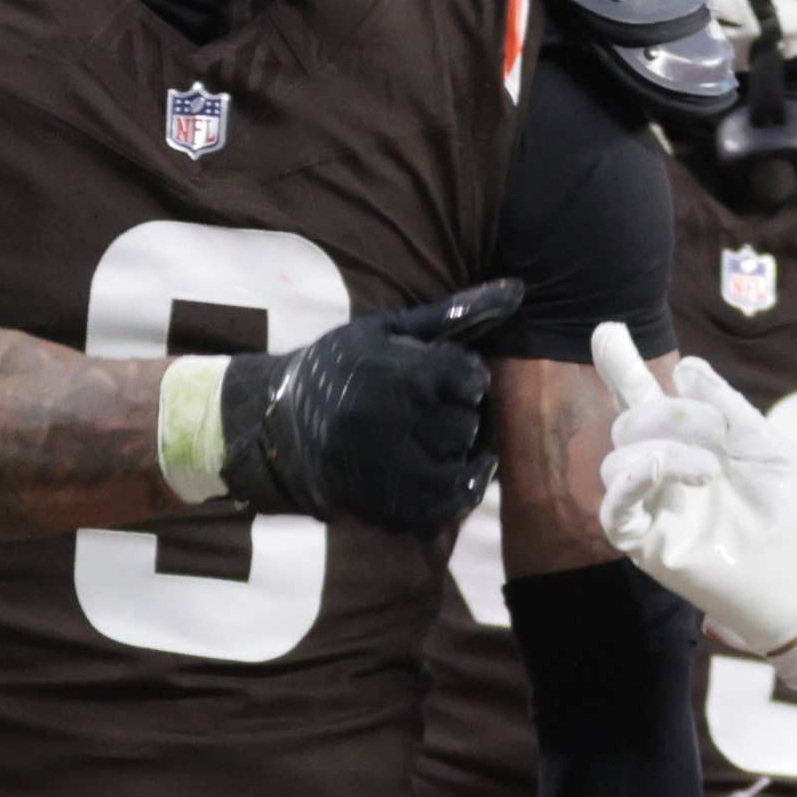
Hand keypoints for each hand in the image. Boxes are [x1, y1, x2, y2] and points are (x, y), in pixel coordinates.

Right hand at [218, 278, 517, 534]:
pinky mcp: (385, 506)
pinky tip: (440, 471)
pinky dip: (452, 489)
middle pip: (467, 423)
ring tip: (428, 437)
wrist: (278, 425)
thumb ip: (455, 314)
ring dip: (453, 452)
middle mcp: (394, 423)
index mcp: (398, 375)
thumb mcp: (388, 330)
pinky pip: (444, 504)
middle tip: (430, 410)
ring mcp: (389, 469)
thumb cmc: (340, 367)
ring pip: (459, 463)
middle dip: (458, 415)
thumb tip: (518, 290)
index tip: (444, 378)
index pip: (471, 379)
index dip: (463, 378)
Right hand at [589, 323, 796, 656]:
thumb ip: (727, 407)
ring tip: (711, 469)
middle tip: (716, 428)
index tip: (608, 331)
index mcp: (688, 446)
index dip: (622, 368)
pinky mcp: (646, 543)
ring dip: (663, 447)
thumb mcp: (766, 447)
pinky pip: (615, 509)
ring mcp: (651, 507)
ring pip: (618, 460)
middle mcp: (661, 473)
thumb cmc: (788, 514)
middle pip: (629, 424)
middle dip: (667, 412)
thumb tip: (685, 366)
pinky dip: (629, 481)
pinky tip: (655, 466)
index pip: (645, 402)